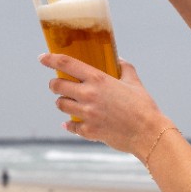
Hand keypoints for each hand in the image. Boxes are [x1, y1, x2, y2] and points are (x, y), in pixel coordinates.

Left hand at [39, 53, 173, 157]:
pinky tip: (70, 123)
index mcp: (98, 80)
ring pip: (60, 105)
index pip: (67, 64)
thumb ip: (125, 68)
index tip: (42, 58)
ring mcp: (87, 114)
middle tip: (57, 84)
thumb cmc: (143, 107)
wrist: (148, 133)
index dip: (50, 59)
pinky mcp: (88, 131)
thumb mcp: (134, 82)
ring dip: (61, 102)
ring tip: (68, 102)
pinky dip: (69, 124)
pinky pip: (71, 126)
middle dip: (54, 84)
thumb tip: (119, 60)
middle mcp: (88, 95)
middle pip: (57, 85)